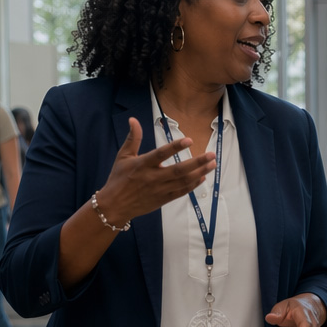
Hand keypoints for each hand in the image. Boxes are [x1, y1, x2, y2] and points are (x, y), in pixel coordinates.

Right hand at [93, 117, 215, 224]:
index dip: (175, 147)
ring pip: (183, 181)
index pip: (161, 154)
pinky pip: (181, 192)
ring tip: (212, 164)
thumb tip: (133, 120)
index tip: (189, 140)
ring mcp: (159, 190)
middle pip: (178, 170)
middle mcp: (152, 178)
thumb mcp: (123, 157)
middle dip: (197, 162)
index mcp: (142, 165)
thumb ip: (133, 138)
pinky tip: (202, 177)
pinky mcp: (163, 199)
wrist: (114, 206)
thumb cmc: (118, 179)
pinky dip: (193, 185)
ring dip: (199, 173)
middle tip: (211, 155)